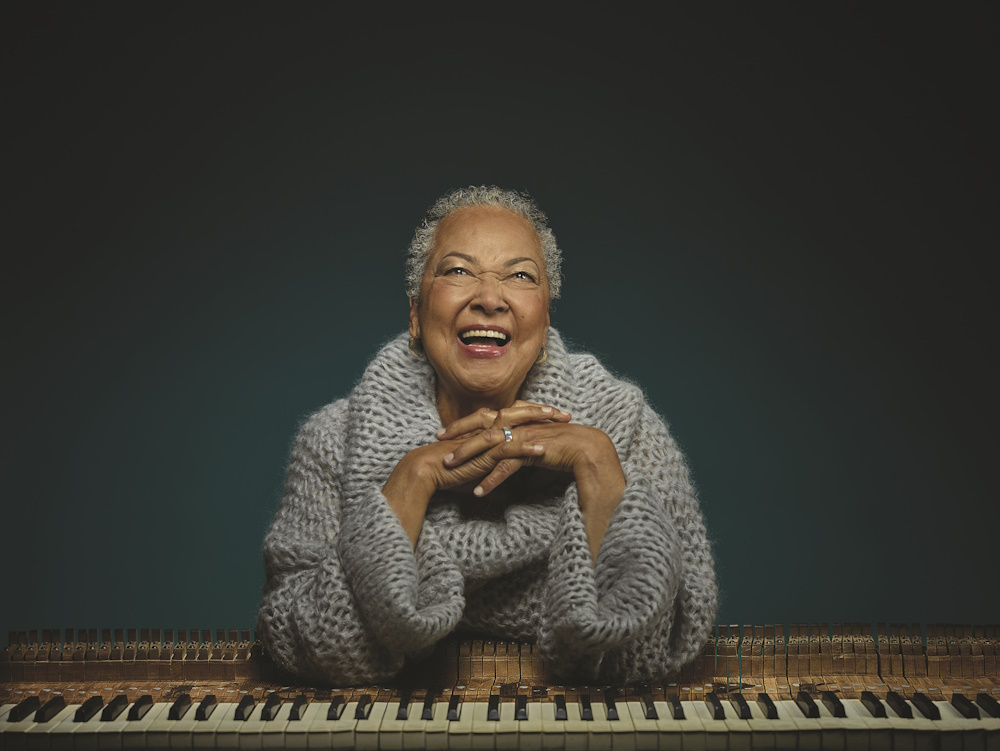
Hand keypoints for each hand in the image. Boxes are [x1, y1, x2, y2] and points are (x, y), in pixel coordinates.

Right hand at [382, 405, 563, 546]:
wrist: (428, 470)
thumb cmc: (449, 468)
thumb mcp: (476, 462)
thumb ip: (492, 461)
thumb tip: (507, 471)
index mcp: (486, 425)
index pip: (515, 413)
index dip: (535, 412)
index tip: (555, 414)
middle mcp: (487, 426)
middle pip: (520, 412)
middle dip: (544, 412)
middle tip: (566, 413)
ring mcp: (486, 437)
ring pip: (517, 425)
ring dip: (540, 423)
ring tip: (561, 423)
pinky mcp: (483, 452)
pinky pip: (508, 448)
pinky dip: (527, 448)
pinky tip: (543, 450)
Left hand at [443, 416, 626, 561]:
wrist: (590, 449)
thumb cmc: (566, 450)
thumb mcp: (538, 452)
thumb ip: (522, 457)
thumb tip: (512, 469)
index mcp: (519, 422)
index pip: (486, 419)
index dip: (465, 425)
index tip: (447, 432)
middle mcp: (519, 426)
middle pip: (481, 427)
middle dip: (458, 435)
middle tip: (437, 444)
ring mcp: (524, 437)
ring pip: (489, 445)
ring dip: (468, 457)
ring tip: (449, 469)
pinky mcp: (532, 451)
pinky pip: (507, 465)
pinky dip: (492, 479)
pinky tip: (479, 492)